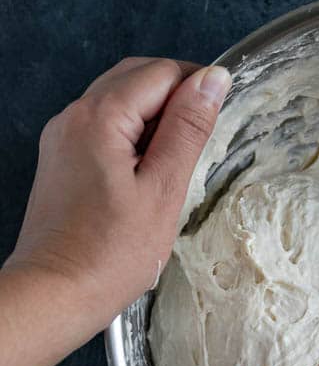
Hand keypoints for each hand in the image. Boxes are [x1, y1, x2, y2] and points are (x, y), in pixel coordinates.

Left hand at [5, 57, 230, 338]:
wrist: (53, 294)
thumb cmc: (109, 254)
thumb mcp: (164, 189)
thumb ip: (188, 128)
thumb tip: (213, 80)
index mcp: (100, 117)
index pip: (161, 72)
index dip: (197, 86)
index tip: (218, 118)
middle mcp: (74, 117)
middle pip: (137, 77)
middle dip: (176, 96)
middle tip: (203, 136)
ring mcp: (63, 137)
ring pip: (119, 99)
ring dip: (155, 115)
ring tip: (177, 159)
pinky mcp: (61, 158)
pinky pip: (102, 125)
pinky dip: (132, 133)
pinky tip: (148, 171)